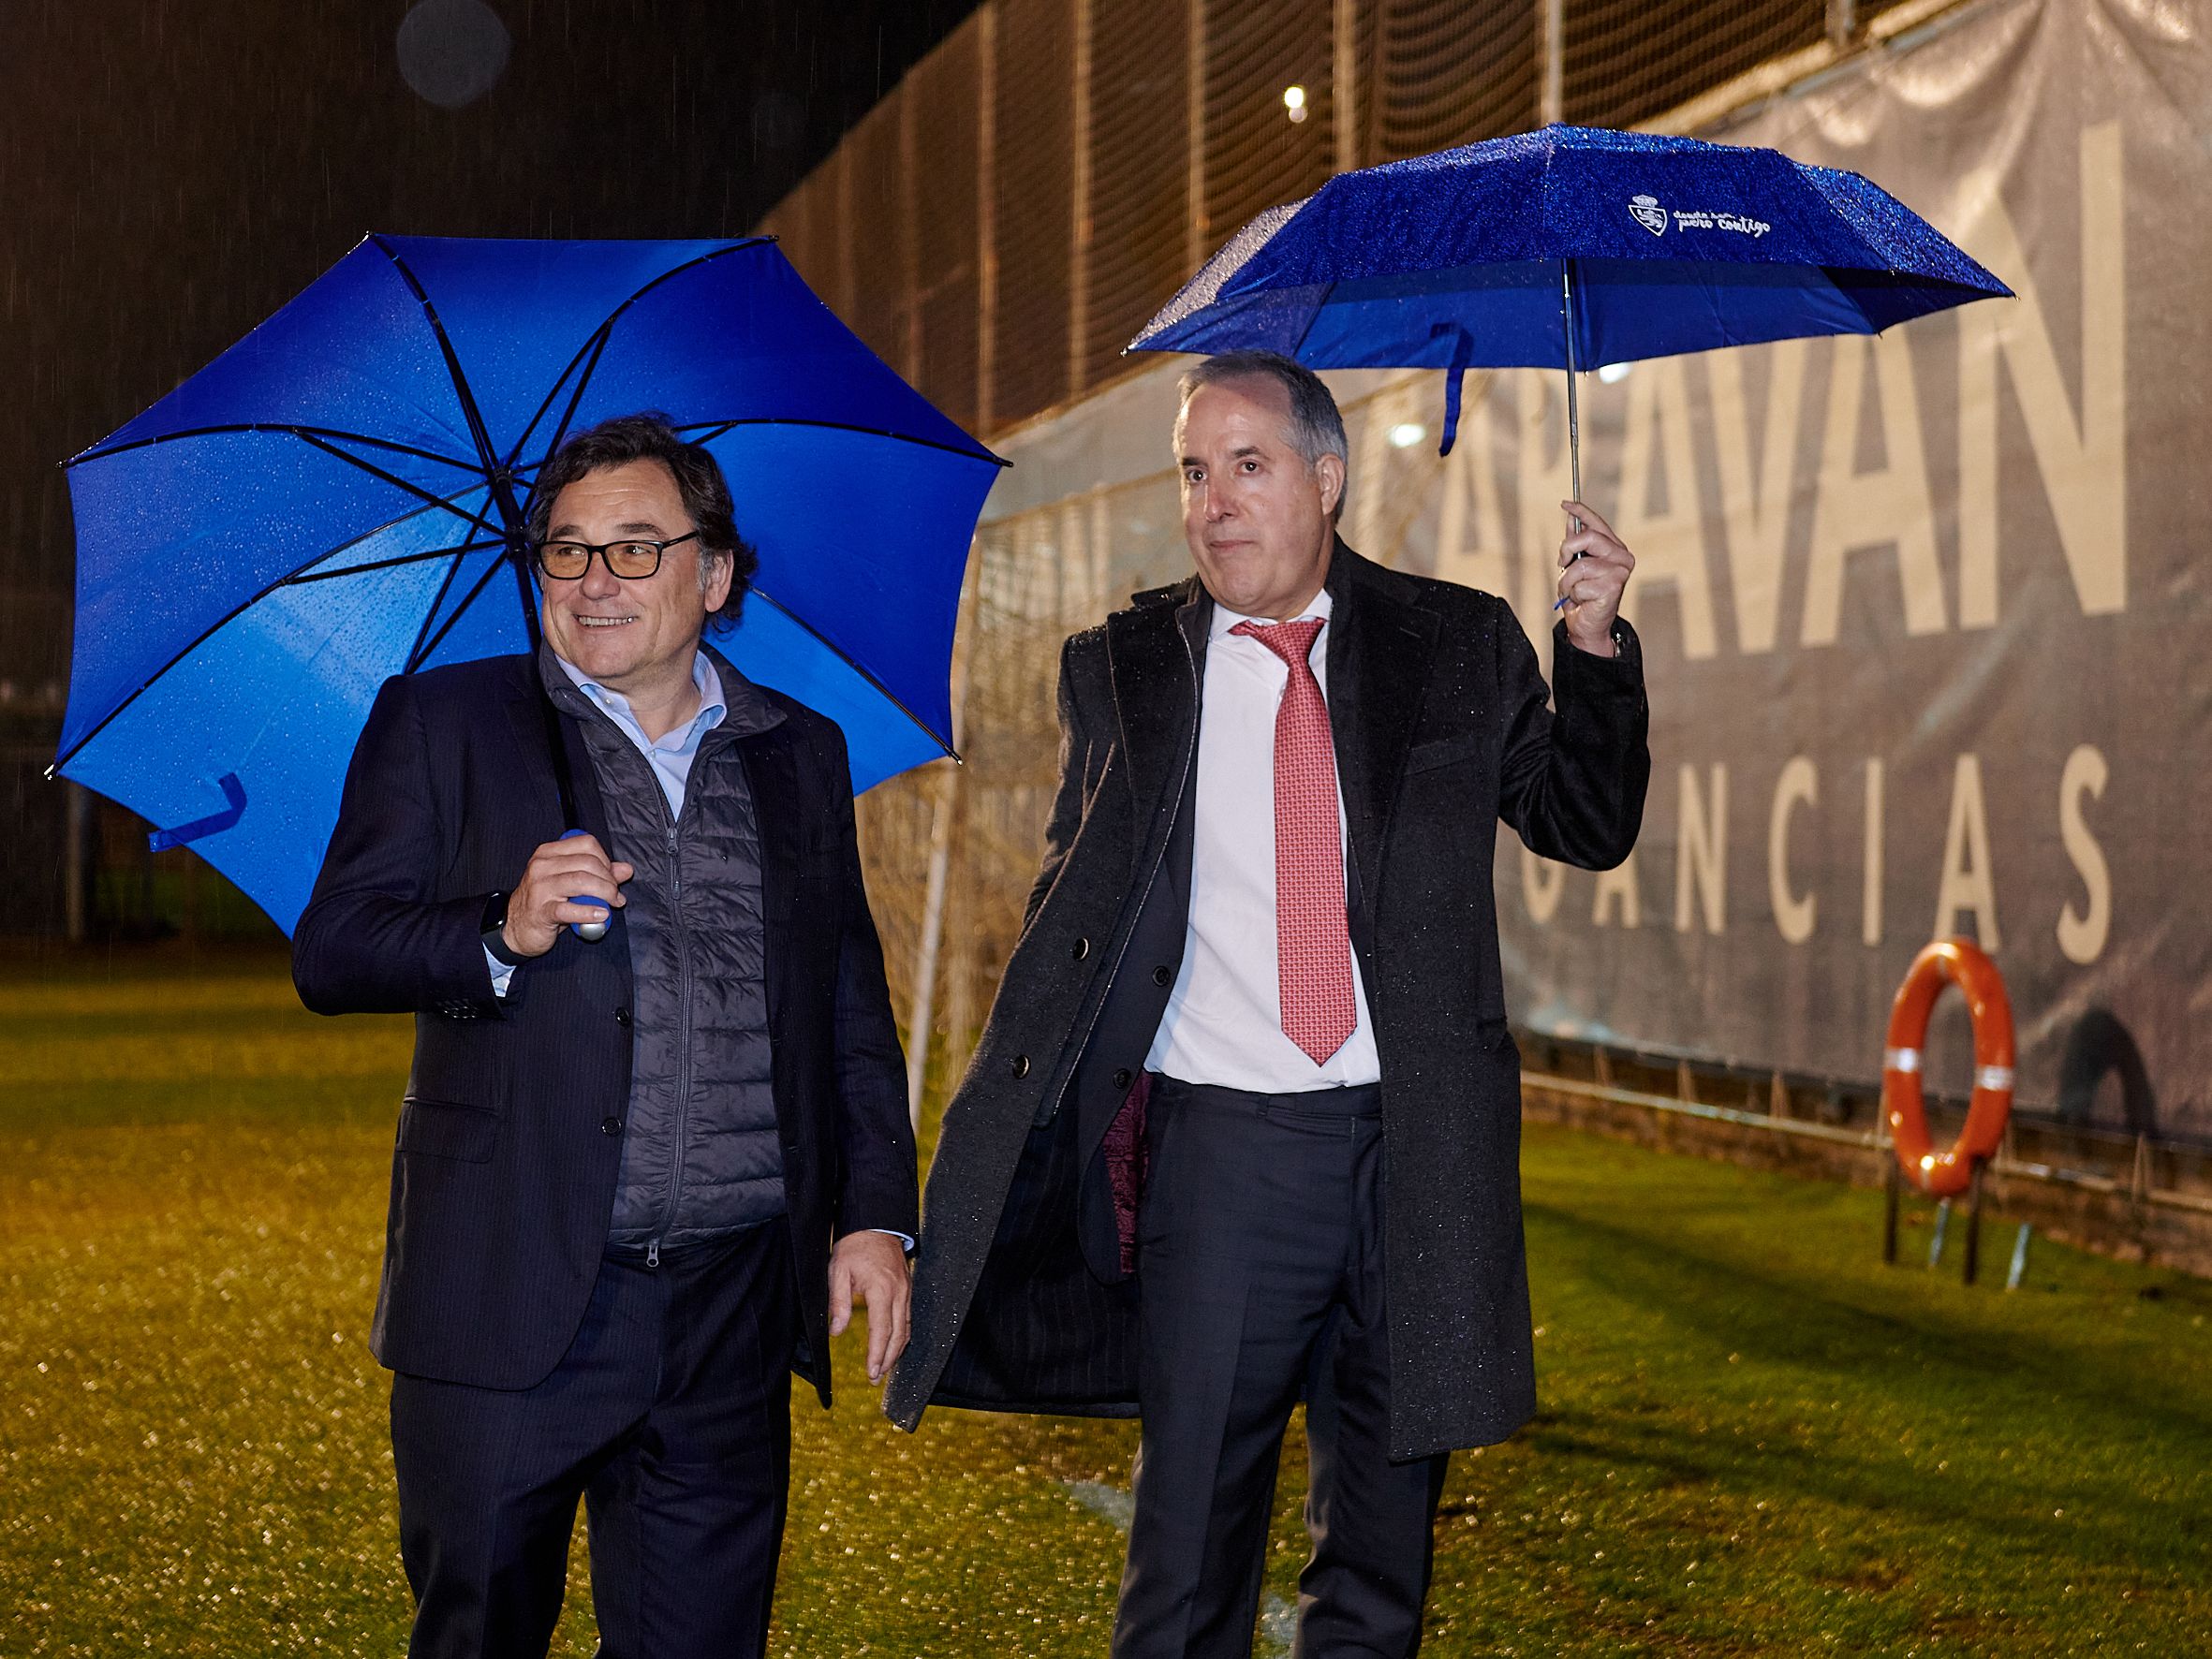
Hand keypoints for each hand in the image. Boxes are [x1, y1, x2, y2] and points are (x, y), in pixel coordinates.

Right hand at [502, 832, 633, 957]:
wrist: (516, 928)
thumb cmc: (545, 902)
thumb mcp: (571, 884)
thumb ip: (598, 874)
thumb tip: (626, 869)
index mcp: (548, 853)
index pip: (587, 844)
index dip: (606, 860)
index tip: (612, 877)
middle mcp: (541, 865)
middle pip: (588, 863)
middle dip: (609, 880)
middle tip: (615, 896)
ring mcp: (539, 887)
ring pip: (581, 881)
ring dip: (604, 894)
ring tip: (611, 905)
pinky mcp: (540, 911)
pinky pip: (569, 909)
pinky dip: (589, 912)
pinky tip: (601, 915)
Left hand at [828, 1230, 910, 1383]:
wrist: (876, 1223)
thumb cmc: (854, 1246)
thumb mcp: (838, 1270)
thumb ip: (839, 1302)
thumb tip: (837, 1331)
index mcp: (881, 1289)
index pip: (881, 1330)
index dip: (878, 1355)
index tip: (872, 1373)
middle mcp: (898, 1293)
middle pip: (898, 1335)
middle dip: (889, 1360)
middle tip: (877, 1379)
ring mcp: (906, 1291)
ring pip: (906, 1328)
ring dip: (897, 1351)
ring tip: (884, 1368)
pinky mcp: (907, 1289)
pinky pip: (908, 1318)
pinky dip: (902, 1336)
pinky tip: (893, 1346)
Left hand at [1556, 499, 1634, 655]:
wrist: (1587, 625)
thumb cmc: (1582, 596)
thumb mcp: (1575, 566)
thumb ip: (1576, 545)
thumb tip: (1570, 519)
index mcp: (1614, 549)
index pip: (1597, 524)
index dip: (1581, 511)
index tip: (1565, 503)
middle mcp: (1622, 557)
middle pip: (1587, 537)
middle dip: (1566, 550)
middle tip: (1562, 564)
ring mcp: (1620, 572)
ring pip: (1580, 565)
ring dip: (1568, 581)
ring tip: (1573, 591)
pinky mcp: (1613, 587)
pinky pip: (1580, 584)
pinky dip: (1573, 595)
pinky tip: (1582, 601)